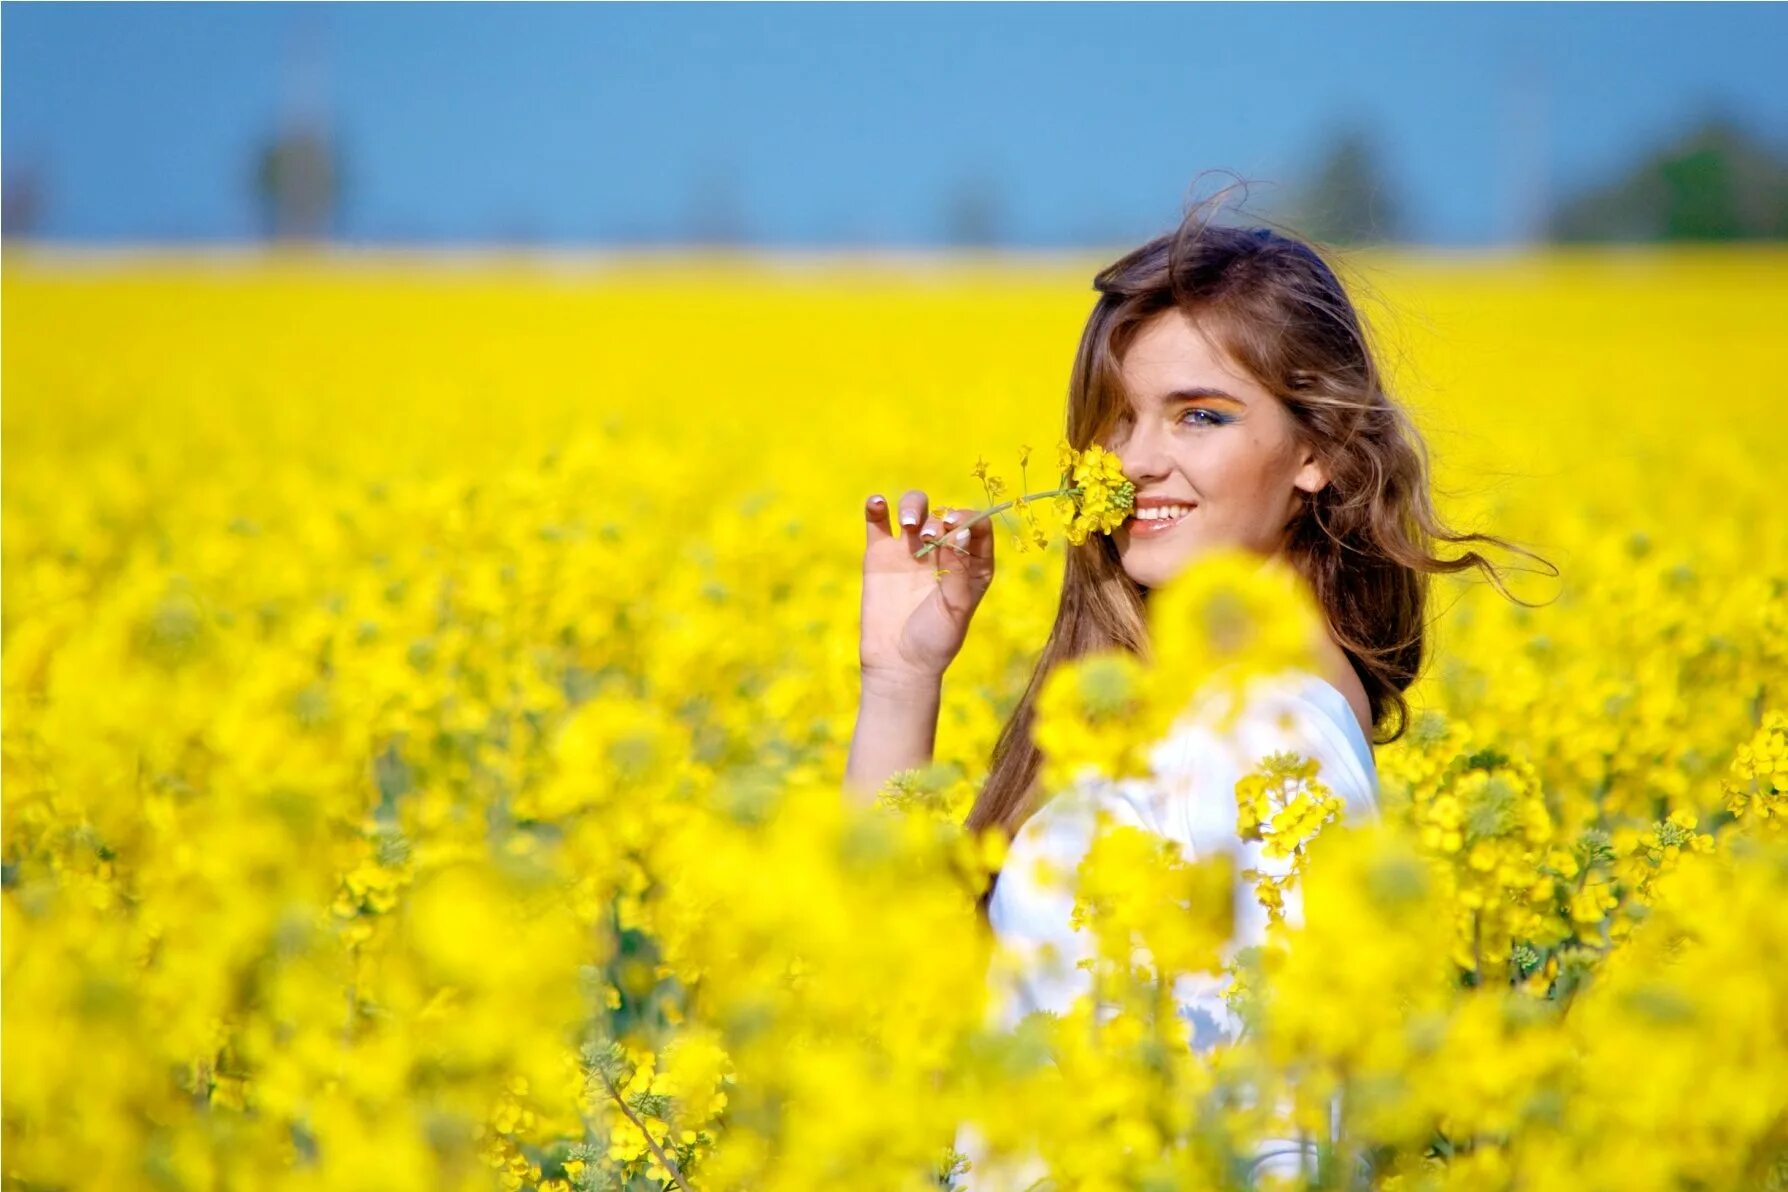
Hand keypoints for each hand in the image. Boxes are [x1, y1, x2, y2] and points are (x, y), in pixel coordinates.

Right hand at [858, 489, 996, 685]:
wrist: (898, 663)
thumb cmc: (936, 641)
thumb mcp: (956, 608)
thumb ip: (958, 570)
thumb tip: (958, 531)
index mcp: (972, 563)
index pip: (976, 526)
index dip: (968, 517)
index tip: (955, 525)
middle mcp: (943, 551)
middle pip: (944, 513)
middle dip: (939, 516)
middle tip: (929, 535)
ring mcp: (910, 549)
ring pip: (914, 508)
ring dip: (913, 506)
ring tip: (908, 524)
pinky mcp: (880, 554)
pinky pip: (877, 522)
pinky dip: (875, 507)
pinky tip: (876, 503)